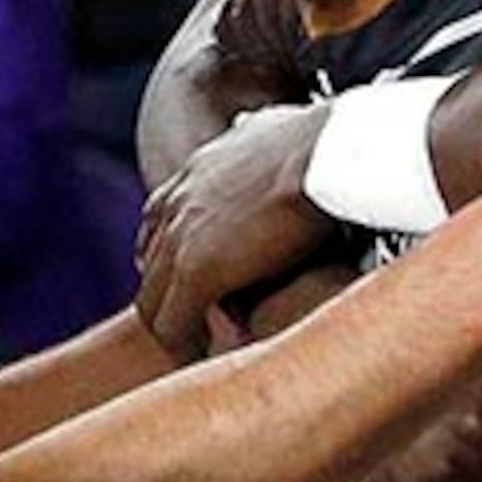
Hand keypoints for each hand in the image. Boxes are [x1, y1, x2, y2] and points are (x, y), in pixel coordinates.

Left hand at [137, 104, 339, 359]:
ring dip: (174, 329)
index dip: (171, 252)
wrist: (331, 152)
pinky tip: (211, 356)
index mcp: (197, 170)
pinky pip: (173, 325)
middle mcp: (179, 202)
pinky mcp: (197, 270)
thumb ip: (255, 132)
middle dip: (168, 295)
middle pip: (150, 264)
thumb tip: (254, 125)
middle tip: (198, 322)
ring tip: (203, 349)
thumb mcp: (274, 126)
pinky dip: (185, 346)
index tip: (192, 275)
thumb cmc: (325, 141)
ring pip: (152, 302)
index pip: (159, 218)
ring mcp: (182, 237)